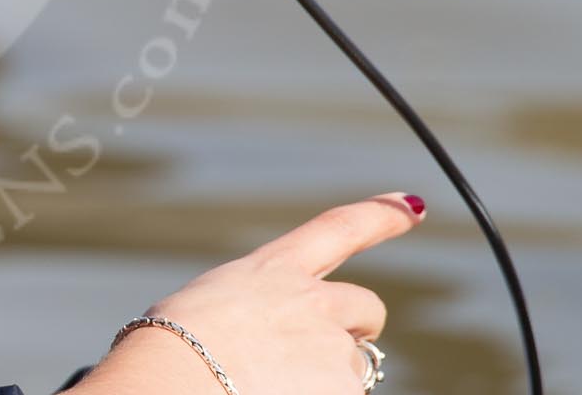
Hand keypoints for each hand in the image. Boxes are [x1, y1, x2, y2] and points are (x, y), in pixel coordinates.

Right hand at [85, 192, 425, 394]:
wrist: (176, 378)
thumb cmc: (169, 347)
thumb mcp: (207, 309)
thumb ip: (251, 312)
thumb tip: (260, 343)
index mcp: (271, 270)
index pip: (338, 228)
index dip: (380, 215)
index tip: (411, 206)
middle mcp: (312, 301)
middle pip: (366, 308)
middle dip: (357, 329)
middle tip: (325, 356)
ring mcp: (332, 348)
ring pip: (352, 369)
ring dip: (325, 381)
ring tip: (269, 387)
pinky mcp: (344, 389)